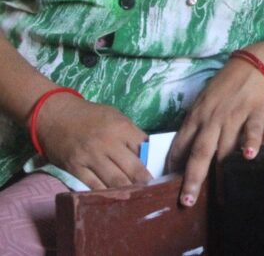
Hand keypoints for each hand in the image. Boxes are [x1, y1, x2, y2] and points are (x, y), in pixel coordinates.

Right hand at [34, 93, 150, 189]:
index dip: (153, 162)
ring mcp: (91, 157)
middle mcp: (108, 143)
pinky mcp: (75, 168)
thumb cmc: (90, 115)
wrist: (55, 115)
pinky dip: (105, 193)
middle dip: (144, 181)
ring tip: (137, 197)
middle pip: (133, 168)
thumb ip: (130, 134)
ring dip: (128, 191)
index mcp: (122, 128)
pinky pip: (94, 185)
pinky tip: (114, 198)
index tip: (160, 172)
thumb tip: (147, 153)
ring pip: (115, 180)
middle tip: (152, 190)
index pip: (145, 148)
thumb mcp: (115, 116)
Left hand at [167, 57, 263, 206]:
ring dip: (221, 167)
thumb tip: (183, 155)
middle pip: (200, 151)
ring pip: (225, 145)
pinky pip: (252, 129)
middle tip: (187, 200)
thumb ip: (196, 127)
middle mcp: (212, 119)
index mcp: (196, 117)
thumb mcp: (203, 104)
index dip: (174, 167)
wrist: (254, 64)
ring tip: (219, 190)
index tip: (166, 187)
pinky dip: (250, 142)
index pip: (180, 145)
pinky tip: (249, 156)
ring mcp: (233, 115)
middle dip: (192, 178)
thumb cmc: (225, 87)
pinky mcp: (255, 112)